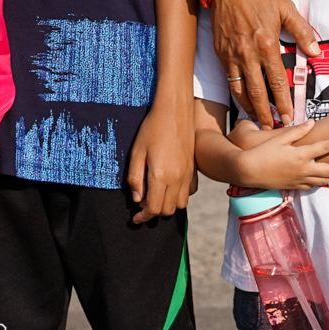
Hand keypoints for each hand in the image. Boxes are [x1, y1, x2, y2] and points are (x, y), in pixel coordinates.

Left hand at [129, 99, 193, 223]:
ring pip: (179, 205)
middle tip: (141, 204)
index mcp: (161, 176)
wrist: (175, 111)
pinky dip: (177, 197)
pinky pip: (187, 193)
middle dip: (153, 212)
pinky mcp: (192, 170)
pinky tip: (167, 187)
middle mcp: (177, 179)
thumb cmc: (152, 129)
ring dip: (166, 206)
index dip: (143, 217)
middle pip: (167, 210)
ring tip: (154, 196)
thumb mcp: (136, 152)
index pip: (153, 209)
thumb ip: (135, 178)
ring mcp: (187, 175)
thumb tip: (137, 199)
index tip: (135, 218)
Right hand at [212, 0, 317, 126]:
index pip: (276, 81)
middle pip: (257, 92)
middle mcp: (247, 53)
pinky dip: (235, 92)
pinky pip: (228, 77)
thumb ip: (302, 32)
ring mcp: (231, 54)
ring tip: (257, 121)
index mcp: (266, 44)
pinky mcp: (221, 51)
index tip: (289, 116)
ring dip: (249, 107)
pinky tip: (242, 99)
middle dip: (266, 114)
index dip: (283, 102)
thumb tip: (315, 52)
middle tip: (273, 129)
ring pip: (239, 89)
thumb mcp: (286, 8)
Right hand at [233, 121, 328, 190]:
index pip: (326, 147)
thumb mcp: (280, 138)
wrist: (248, 171)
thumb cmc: (262, 152)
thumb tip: (312, 123)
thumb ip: (298, 131)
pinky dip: (321, 181)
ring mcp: (300, 179)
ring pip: (324, 180)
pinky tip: (323, 176)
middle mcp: (304, 169)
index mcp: (301, 155)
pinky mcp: (295, 186)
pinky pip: (313, 186)